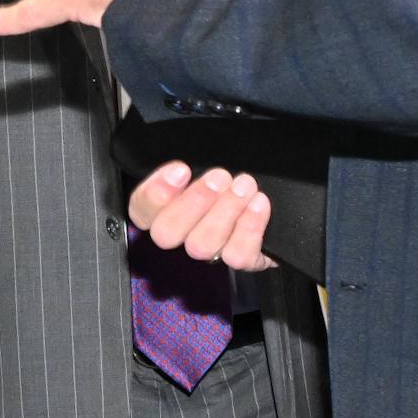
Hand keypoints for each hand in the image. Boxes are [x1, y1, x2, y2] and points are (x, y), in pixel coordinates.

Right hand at [131, 159, 275, 271]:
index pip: (141, 210)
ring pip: (202, 245)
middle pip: (166, 233)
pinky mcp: (243, 260)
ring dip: (225, 211)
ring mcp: (212, 251)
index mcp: (167, 206)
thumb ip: (192, 159)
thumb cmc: (235, 173)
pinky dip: (249, 228)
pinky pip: (237, 255)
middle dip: (192, 203)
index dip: (154, 193)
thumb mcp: (209, 157)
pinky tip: (259, 204)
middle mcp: (185, 233)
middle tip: (219, 177)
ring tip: (244, 185)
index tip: (181, 169)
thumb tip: (182, 158)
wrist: (277, 197)